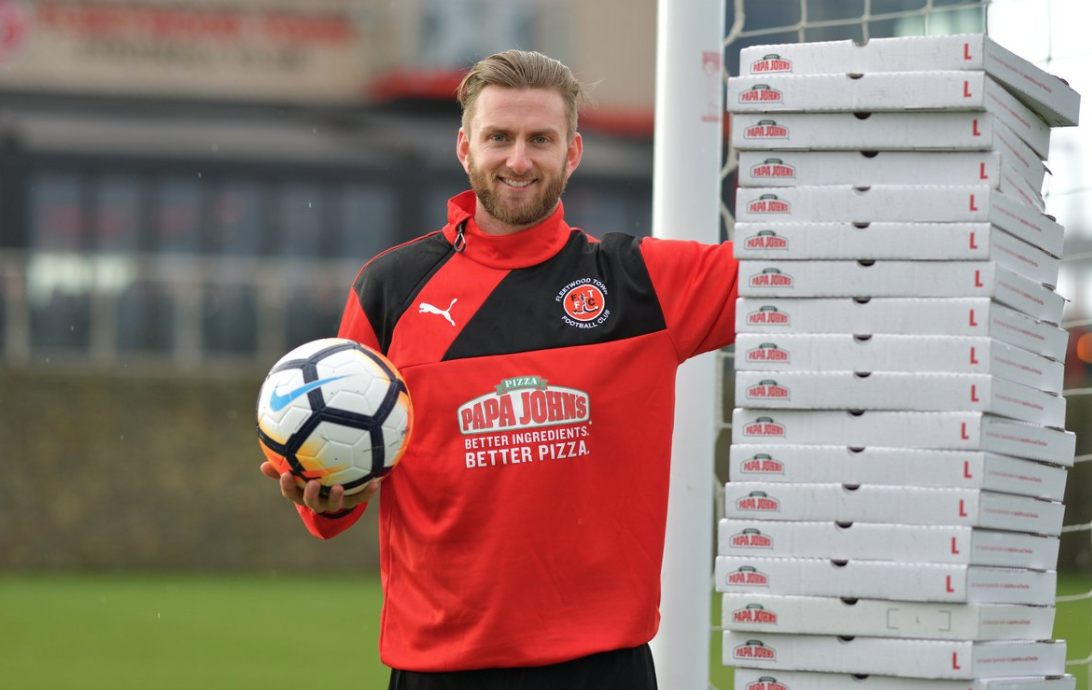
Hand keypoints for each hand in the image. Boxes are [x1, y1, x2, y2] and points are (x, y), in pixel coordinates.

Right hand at [260, 462, 379, 513]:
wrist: (338, 489)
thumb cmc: (313, 474)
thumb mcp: (299, 469)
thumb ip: (284, 464)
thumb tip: (263, 462)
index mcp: (304, 493)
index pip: (291, 493)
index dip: (287, 486)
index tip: (285, 474)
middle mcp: (319, 501)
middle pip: (312, 503)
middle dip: (311, 495)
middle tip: (312, 484)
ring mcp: (336, 502)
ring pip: (335, 505)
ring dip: (336, 497)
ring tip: (338, 487)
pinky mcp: (352, 501)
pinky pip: (360, 498)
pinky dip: (367, 492)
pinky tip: (375, 481)